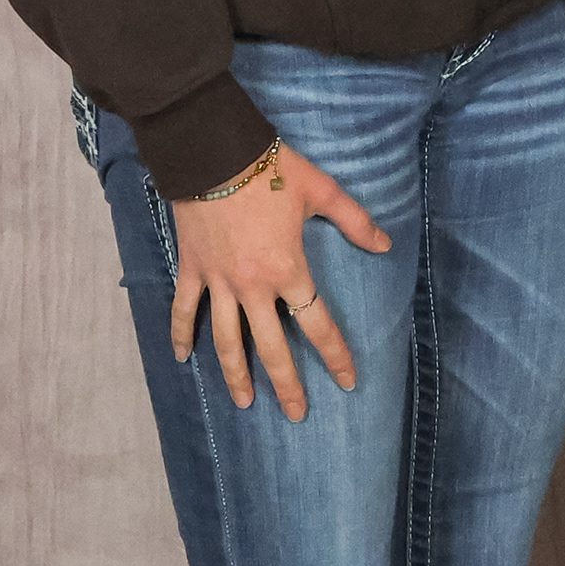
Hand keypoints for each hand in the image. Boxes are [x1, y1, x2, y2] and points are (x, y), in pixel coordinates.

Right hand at [170, 147, 389, 420]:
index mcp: (288, 270)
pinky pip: (184, 309)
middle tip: (295, 414)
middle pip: (271, 347)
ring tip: (243, 402)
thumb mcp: (320, 190)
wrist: (213, 151)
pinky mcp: (192, 269)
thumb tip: (384, 245)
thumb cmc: (270, 169)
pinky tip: (182, 358)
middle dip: (286, 384)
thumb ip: (354, 220)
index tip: (347, 380)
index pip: (317, 324)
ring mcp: (218, 282)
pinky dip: (180, 334)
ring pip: (226, 339)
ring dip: (235, 374)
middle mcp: (252, 286)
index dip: (335, 354)